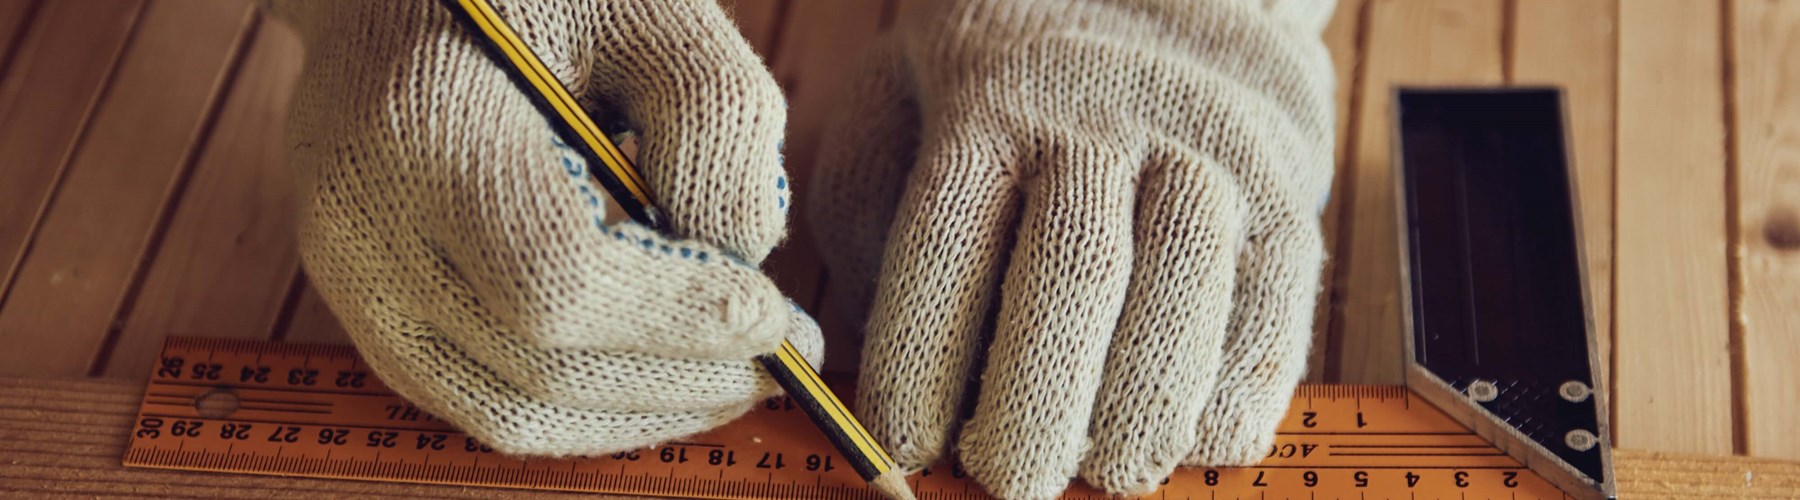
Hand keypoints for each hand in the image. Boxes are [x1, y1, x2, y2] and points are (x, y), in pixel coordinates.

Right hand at [268, 0, 820, 455]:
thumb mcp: (641, 7)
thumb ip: (712, 114)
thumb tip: (744, 259)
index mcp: (425, 130)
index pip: (556, 278)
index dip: (676, 315)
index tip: (774, 317)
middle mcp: (364, 226)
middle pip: (539, 368)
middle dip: (683, 376)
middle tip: (786, 358)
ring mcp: (354, 286)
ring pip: (511, 413)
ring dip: (643, 410)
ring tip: (735, 373)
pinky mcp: (371, 318)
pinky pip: (484, 405)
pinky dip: (588, 409)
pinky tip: (662, 368)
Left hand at [810, 0, 1336, 496]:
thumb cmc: (1005, 78)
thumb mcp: (899, 103)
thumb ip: (870, 216)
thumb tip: (885, 357)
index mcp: (986, 102)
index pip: (946, 245)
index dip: (921, 365)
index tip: (904, 448)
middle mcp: (1102, 121)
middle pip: (1075, 274)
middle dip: (1038, 407)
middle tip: (1010, 483)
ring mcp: (1208, 153)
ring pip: (1187, 291)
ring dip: (1143, 412)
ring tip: (1105, 471)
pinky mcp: (1288, 193)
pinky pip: (1277, 307)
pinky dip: (1241, 392)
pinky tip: (1197, 438)